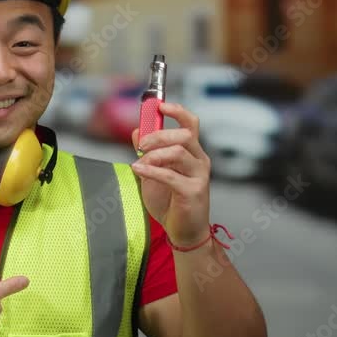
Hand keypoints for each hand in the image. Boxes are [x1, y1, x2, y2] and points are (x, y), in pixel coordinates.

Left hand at [131, 102, 211, 246]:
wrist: (182, 231)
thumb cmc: (170, 202)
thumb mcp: (153, 172)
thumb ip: (147, 152)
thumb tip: (137, 130)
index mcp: (192, 152)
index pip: (190, 123)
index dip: (177, 111)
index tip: (159, 106)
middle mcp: (200, 160)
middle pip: (183, 135)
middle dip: (159, 134)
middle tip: (141, 144)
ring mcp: (199, 175)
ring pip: (178, 152)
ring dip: (153, 155)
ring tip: (139, 163)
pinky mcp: (193, 191)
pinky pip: (170, 175)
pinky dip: (151, 170)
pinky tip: (138, 170)